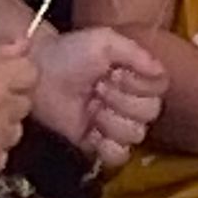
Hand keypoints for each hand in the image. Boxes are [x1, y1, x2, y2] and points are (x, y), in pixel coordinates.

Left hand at [31, 28, 164, 169]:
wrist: (37, 74)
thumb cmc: (70, 52)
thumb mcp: (104, 41)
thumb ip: (136, 53)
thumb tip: (160, 71)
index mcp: (135, 75)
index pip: (159, 88)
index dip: (140, 83)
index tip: (117, 72)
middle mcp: (129, 101)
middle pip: (150, 113)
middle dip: (123, 100)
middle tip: (98, 88)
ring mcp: (113, 124)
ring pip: (136, 135)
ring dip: (112, 121)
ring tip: (91, 107)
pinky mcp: (96, 143)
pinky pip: (118, 156)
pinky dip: (108, 147)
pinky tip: (94, 132)